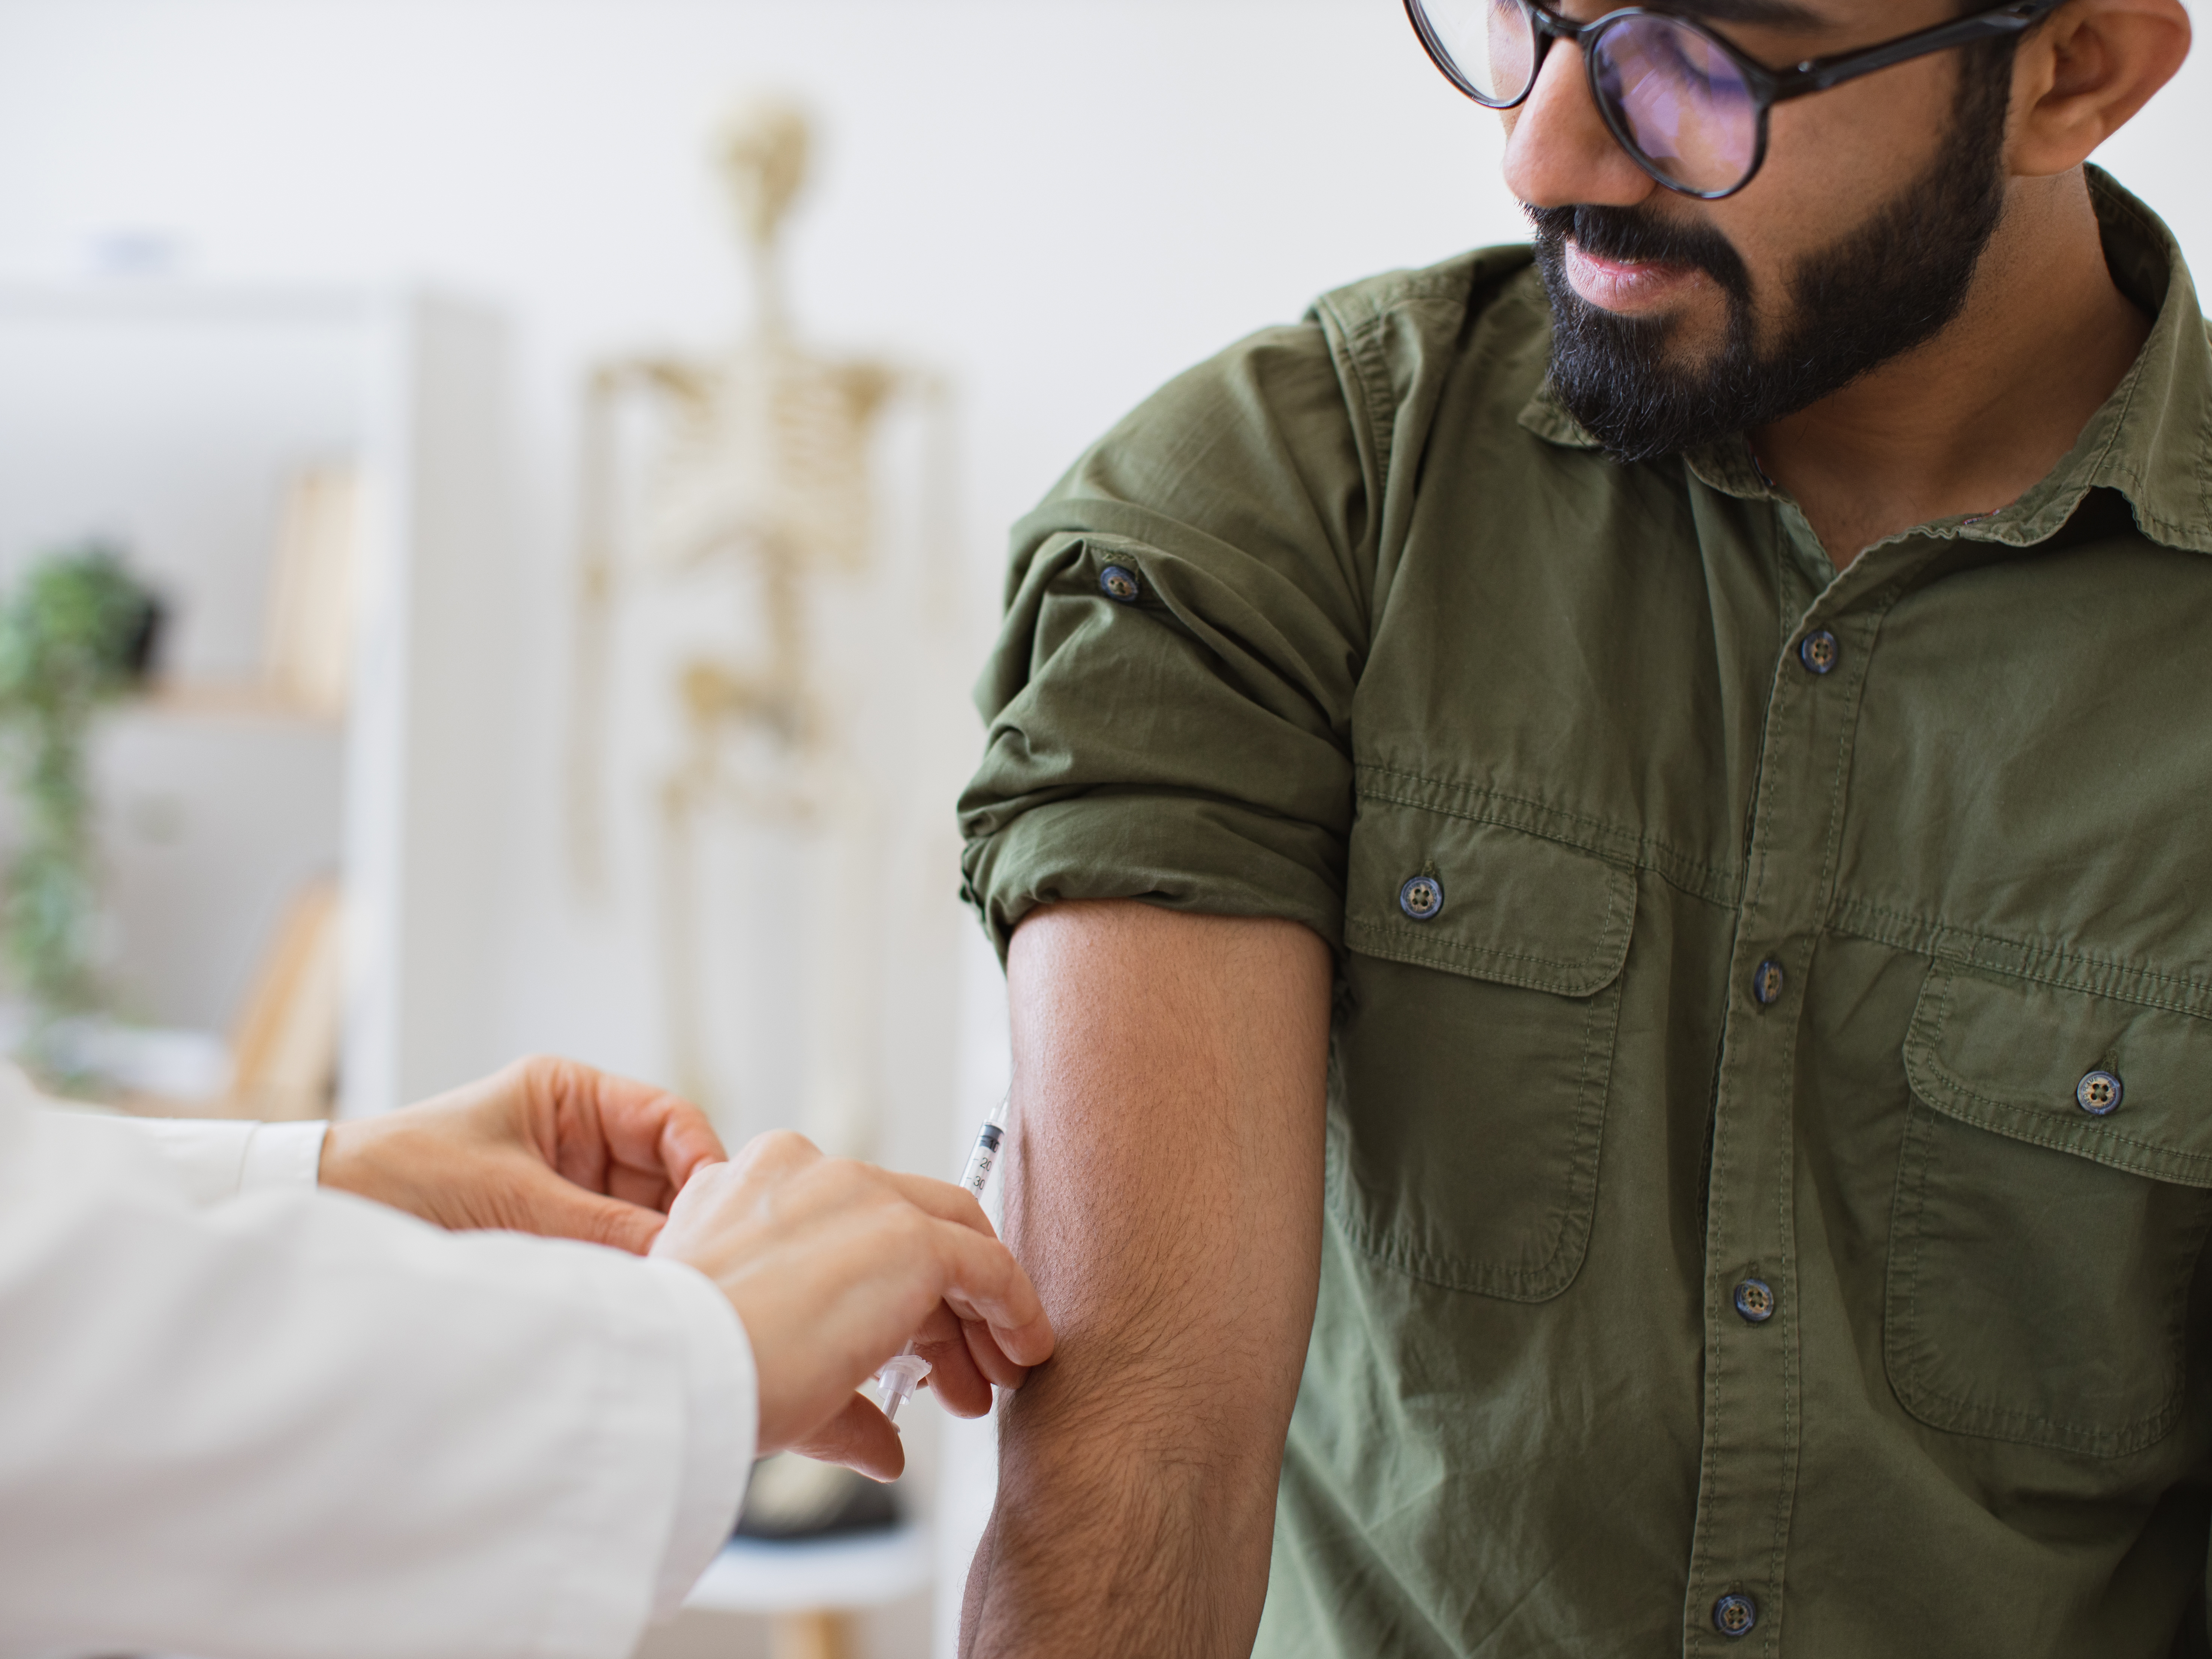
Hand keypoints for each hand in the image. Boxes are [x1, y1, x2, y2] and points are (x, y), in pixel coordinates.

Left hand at [319, 1056, 725, 1253]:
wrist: (325, 1208)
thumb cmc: (401, 1172)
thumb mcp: (509, 1195)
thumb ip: (599, 1225)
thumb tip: (677, 1256)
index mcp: (571, 1096)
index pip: (667, 1119)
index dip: (700, 1160)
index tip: (715, 1210)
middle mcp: (577, 1137)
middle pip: (663, 1173)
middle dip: (679, 1216)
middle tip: (696, 1263)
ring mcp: (564, 1186)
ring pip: (639, 1217)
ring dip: (650, 1250)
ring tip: (665, 1286)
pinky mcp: (548, 1232)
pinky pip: (605, 1249)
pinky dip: (620, 1271)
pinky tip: (631, 1295)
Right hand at [651, 1130, 1055, 1481]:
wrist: (674, 1373)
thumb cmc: (694, 1374)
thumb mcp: (768, 1367)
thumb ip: (839, 1401)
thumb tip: (887, 1452)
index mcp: (756, 1183)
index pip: (854, 1224)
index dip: (895, 1293)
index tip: (915, 1354)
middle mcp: (810, 1170)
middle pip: (909, 1225)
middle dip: (943, 1305)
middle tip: (961, 1378)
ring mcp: (861, 1196)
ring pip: (951, 1238)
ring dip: (978, 1313)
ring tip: (991, 1383)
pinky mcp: (908, 1236)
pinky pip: (986, 1263)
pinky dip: (1014, 1305)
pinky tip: (1024, 1352)